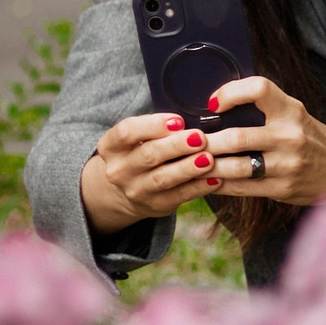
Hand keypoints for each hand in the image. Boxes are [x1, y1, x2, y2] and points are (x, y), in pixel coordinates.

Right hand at [81, 112, 220, 231]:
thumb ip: (157, 127)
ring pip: (163, 179)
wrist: (128, 189)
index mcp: (111, 147)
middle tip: (200, 137)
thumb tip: (190, 119)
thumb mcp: (137, 137)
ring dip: (187, 168)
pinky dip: (198, 187)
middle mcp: (119, 170)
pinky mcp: (155, 205)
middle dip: (176, 146)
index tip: (178, 120)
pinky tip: (214, 178)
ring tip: (208, 159)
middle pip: (148, 155)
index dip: (152, 125)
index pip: (126, 132)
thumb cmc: (139, 152)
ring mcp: (136, 191)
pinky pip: (179, 196)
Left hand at [196, 77, 325, 207]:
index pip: (260, 89)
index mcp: (291, 110)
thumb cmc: (309, 137)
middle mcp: (290, 136)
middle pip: (236, 137)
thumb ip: (263, 108)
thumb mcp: (294, 114)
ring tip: (191, 162)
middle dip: (206, 142)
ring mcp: (287, 165)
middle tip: (187, 142)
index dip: (231, 93)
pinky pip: (242, 187)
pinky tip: (208, 179)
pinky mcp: (282, 188)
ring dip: (208, 165)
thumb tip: (214, 106)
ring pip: (234, 166)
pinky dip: (220, 184)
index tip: (213, 103)